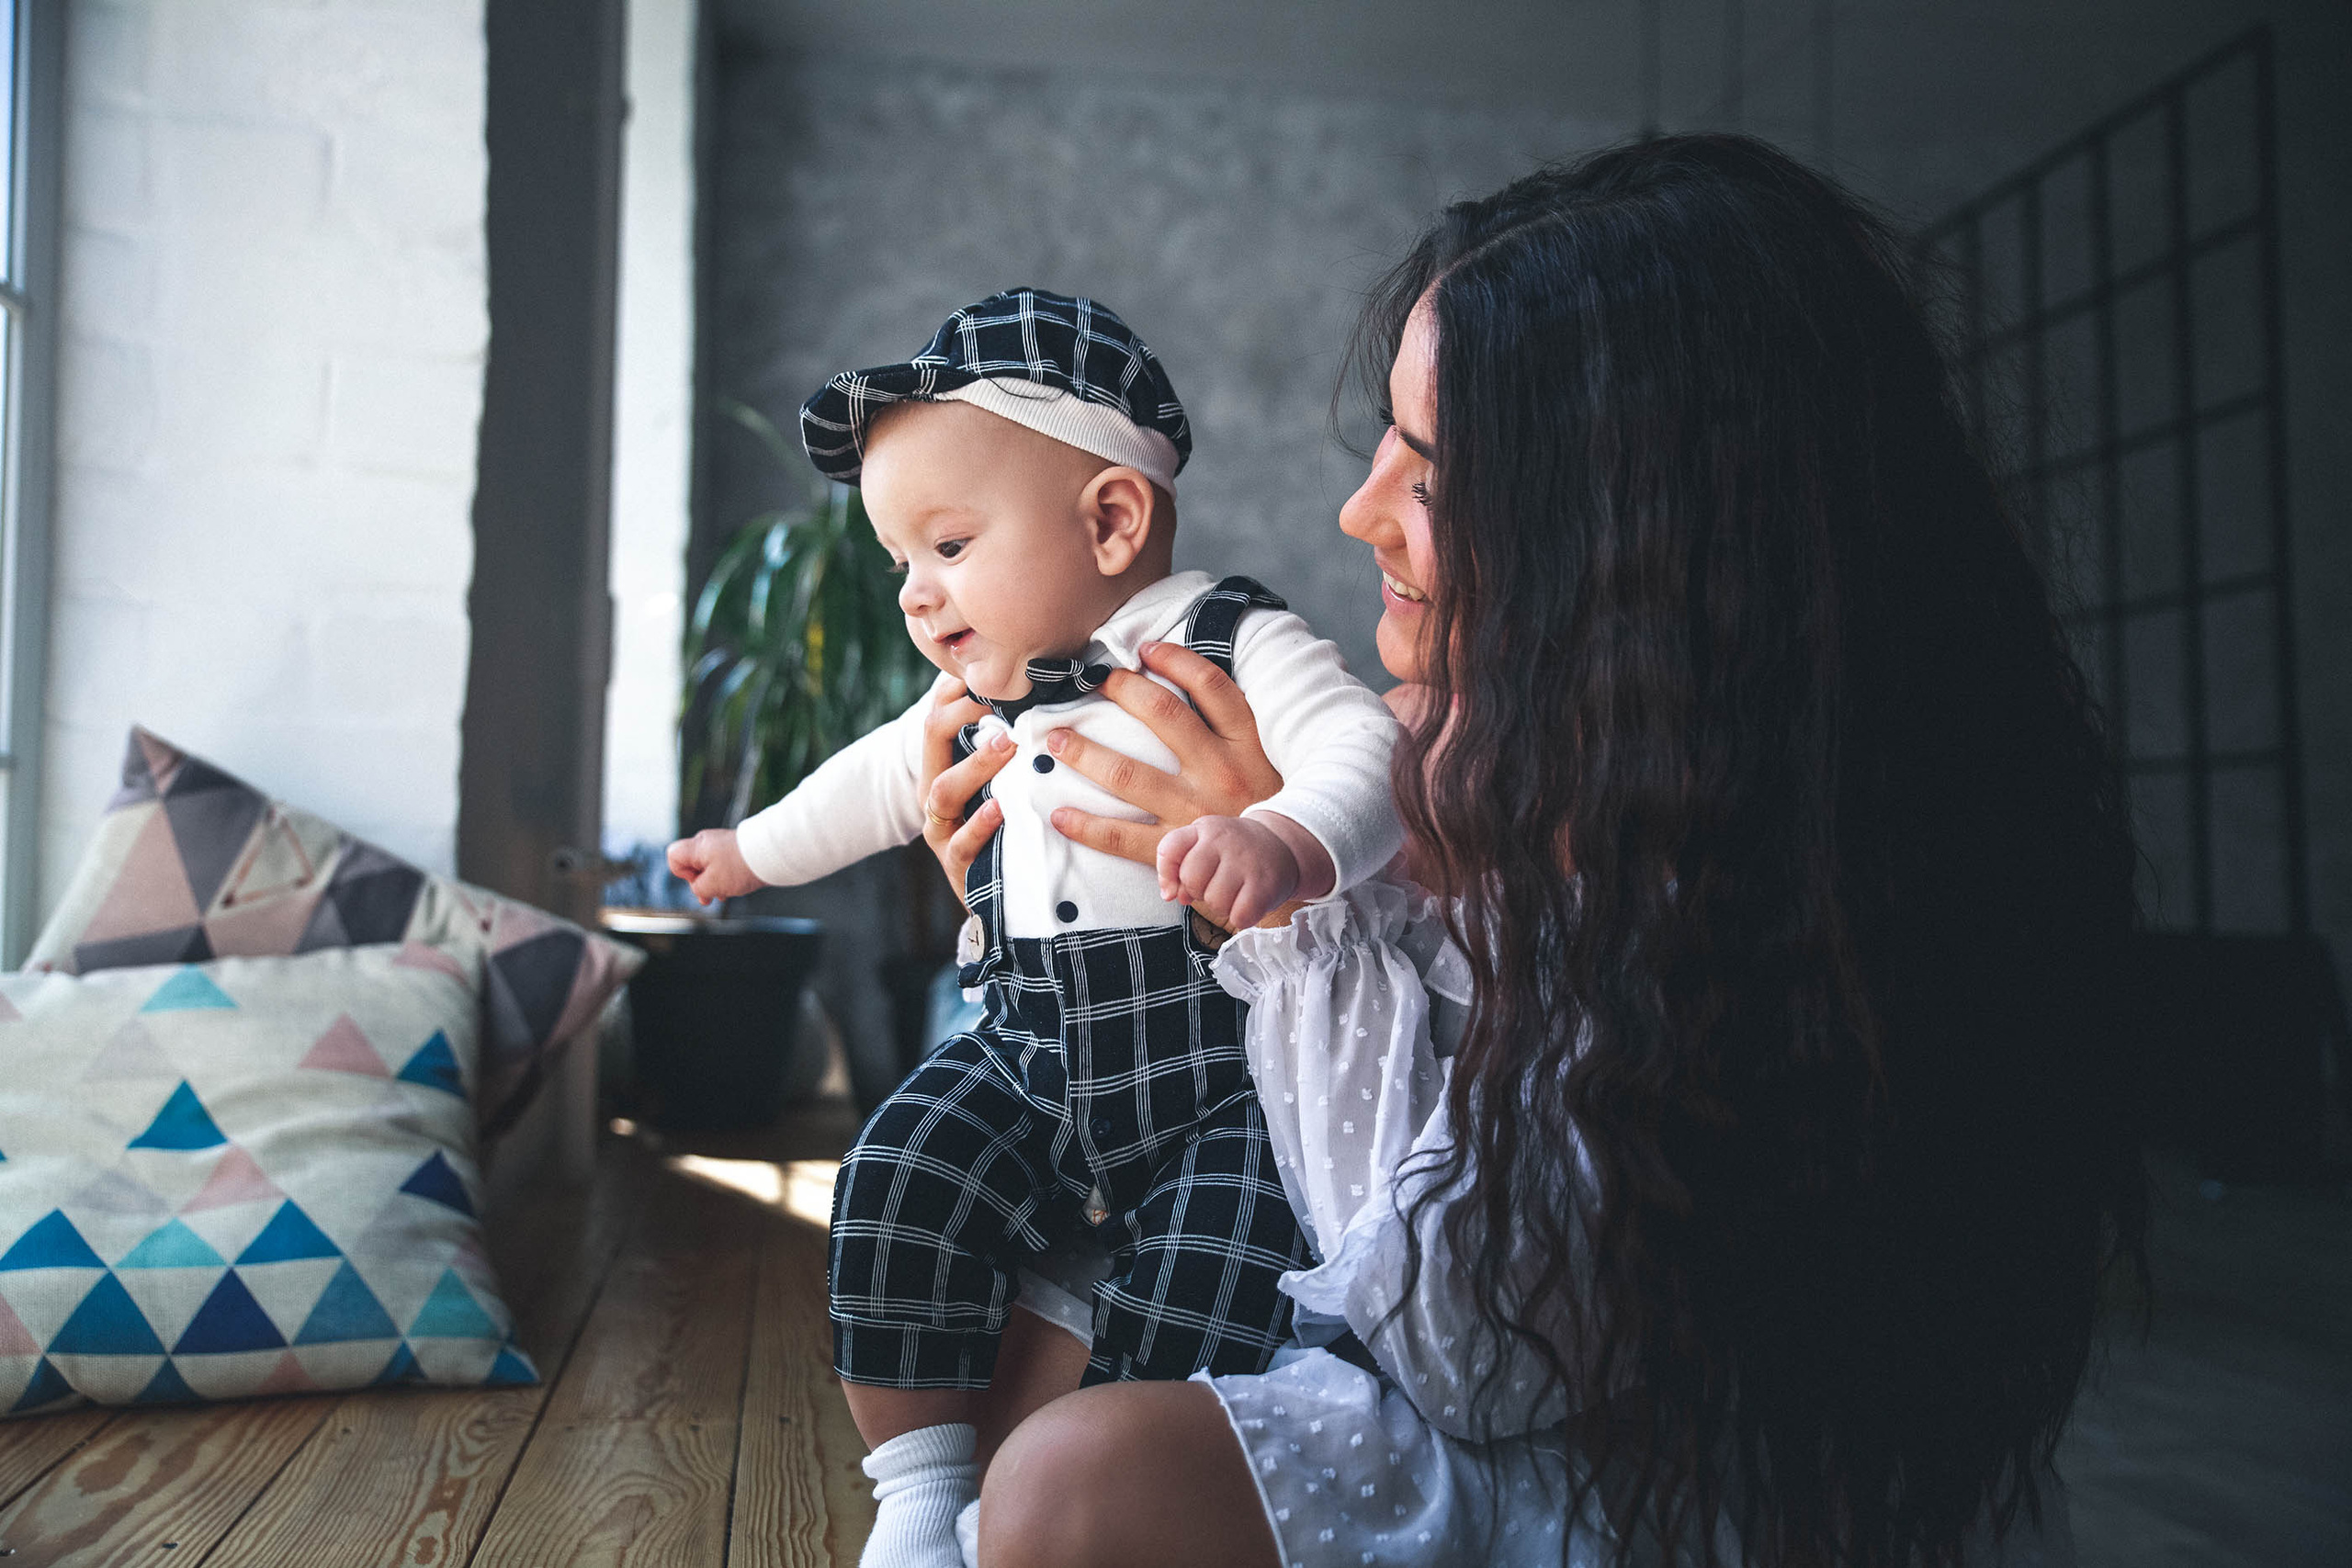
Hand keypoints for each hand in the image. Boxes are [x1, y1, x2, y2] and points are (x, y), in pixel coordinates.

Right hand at [666, 828, 764, 905]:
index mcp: (697, 846)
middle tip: (711, 892)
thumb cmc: (742, 865)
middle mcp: (707, 842)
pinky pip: (722, 864)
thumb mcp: (713, 884)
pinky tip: (735, 885)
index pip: (673, 856)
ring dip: (714, 882)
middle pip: (691, 863)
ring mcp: (721, 844)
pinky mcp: (734, 849)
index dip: (681, 873)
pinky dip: (725, 876)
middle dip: (700, 881)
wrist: (771, 854)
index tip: (696, 881)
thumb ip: (698, 889)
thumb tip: (699, 890)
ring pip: (708, 866)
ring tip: (725, 892)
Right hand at [914, 672, 1015, 904]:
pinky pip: (962, 845)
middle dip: (962, 715)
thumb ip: (997, 736)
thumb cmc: (1001, 825)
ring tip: (1006, 745)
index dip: (956, 689)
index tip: (987, 670)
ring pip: (943, 791)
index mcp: (940, 764)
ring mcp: (943, 830)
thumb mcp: (994, 781)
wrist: (1003, 899)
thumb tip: (1016, 681)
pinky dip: (979, 825)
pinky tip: (1000, 808)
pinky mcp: (959, 867)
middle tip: (998, 700)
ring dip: (974, 765)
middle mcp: (934, 793)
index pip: (937, 712)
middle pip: (933, 740)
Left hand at [1043, 642, 1283, 866]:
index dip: (1176, 659)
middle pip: (1163, 715)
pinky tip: (1058, 813)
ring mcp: (1193, 812)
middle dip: (1122, 689)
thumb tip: (1192, 694)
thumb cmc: (1273, 814)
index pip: (1211, 686)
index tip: (1146, 649)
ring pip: (1127, 773)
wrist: (1286, 873)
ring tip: (1055, 740)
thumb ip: (1235, 734)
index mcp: (1246, 745)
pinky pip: (1120, 836)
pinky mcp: (1176, 850)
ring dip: (1084, 753)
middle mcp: (1219, 772)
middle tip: (1092, 680)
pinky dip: (1085, 825)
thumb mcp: (1268, 764)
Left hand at [1156, 815, 1301, 932]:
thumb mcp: (1205, 845)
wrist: (1282, 846)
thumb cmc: (1235, 852)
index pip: (1170, 849)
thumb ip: (1180, 866)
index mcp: (1205, 829)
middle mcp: (1224, 840)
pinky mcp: (1266, 884)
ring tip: (1235, 891)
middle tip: (1217, 884)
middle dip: (1199, 891)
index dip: (1166, 874)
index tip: (1174, 889)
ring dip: (1222, 906)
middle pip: (1191, 881)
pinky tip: (1248, 902)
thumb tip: (1171, 895)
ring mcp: (1246, 861)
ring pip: (1215, 903)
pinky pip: (1239, 917)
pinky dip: (1242, 917)